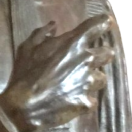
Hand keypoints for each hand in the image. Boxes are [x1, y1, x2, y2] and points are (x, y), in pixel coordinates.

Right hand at [0, 16, 114, 131]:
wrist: (23, 108)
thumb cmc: (24, 74)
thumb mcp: (26, 48)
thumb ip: (41, 33)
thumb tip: (53, 25)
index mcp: (73, 43)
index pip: (99, 25)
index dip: (103, 24)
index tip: (105, 24)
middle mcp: (87, 60)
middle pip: (108, 53)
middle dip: (101, 56)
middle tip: (88, 61)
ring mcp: (89, 82)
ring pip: (101, 78)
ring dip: (92, 80)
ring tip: (77, 85)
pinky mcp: (88, 101)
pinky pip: (92, 99)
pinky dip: (84, 100)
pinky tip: (72, 101)